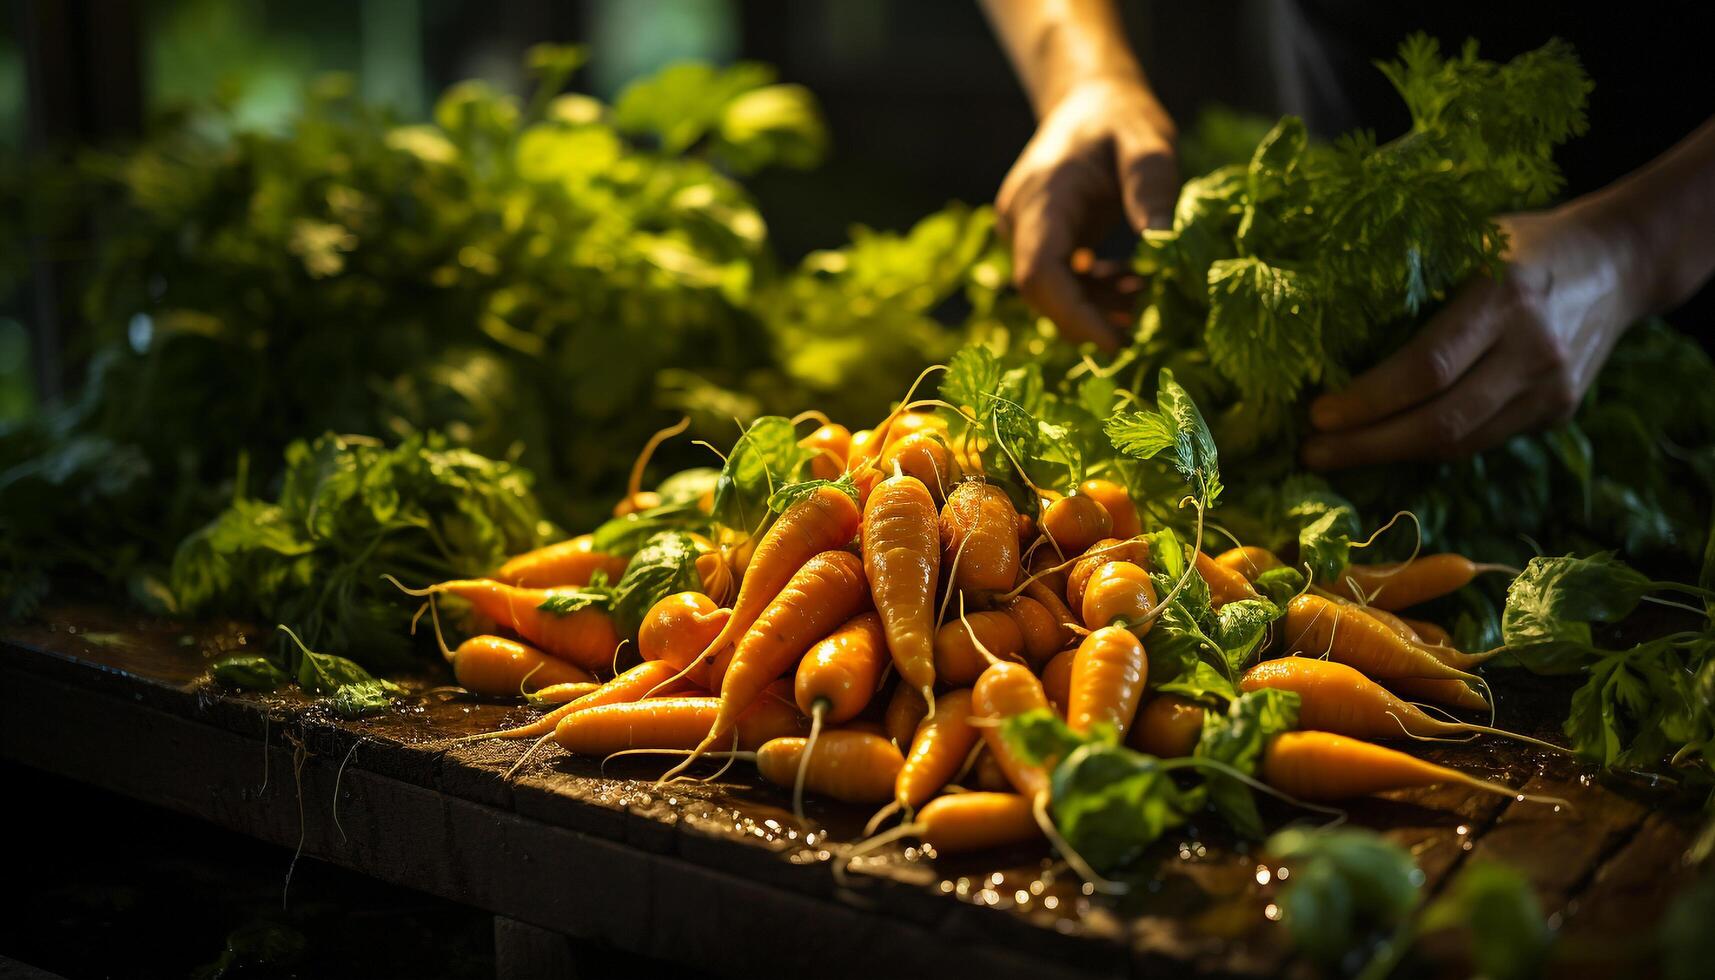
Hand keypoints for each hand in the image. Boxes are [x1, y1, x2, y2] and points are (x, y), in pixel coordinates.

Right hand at [995, 78, 1177, 350]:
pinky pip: (1055, 279)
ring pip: (1047, 290)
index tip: (1115, 343)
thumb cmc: (1122, 119)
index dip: (1073, 314)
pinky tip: (1126, 284)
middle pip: (1040, 290)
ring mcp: (1021, 228)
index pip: (1039, 272)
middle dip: (1087, 317)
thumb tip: (1163, 243)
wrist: (1089, 101)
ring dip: (1092, 306)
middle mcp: (1019, 216)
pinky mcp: (1034, 237)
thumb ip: (1152, 188)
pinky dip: (1088, 292)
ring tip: (1141, 293)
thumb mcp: (1149, 144)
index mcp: (1043, 196)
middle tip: (1139, 324)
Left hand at [1301, 208, 1640, 469]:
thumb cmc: (1522, 243)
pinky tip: (1389, 442)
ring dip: (1392, 455)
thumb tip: (1322, 321)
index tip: (1317, 414)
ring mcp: (1552, 389)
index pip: (1427, 368)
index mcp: (1504, 296)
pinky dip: (1430, 446)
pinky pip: (1481, 440)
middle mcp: (1534, 350)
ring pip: (1460, 443)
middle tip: (1311, 452)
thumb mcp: (1471, 239)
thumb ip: (1415, 280)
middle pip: (1441, 421)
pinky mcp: (1558, 413)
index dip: (1368, 400)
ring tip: (1338, 454)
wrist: (1620, 262)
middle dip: (1368, 445)